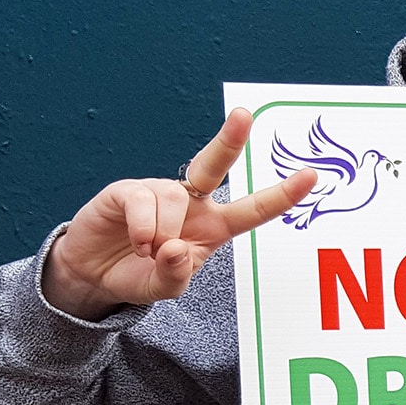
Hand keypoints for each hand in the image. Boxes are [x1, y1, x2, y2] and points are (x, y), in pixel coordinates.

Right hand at [41, 109, 317, 319]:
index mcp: (214, 226)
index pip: (253, 209)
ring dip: (162, 234)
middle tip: (244, 115)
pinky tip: (136, 242)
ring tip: (148, 251)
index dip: (282, 195)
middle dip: (229, 139)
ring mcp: (158, 192)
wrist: (93, 275)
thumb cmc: (139, 274)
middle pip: (214, 165)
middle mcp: (190, 202)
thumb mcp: (164, 289)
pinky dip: (143, 228)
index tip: (312, 176)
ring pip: (174, 198)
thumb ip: (175, 275)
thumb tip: (176, 248)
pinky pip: (143, 201)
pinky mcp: (126, 190)